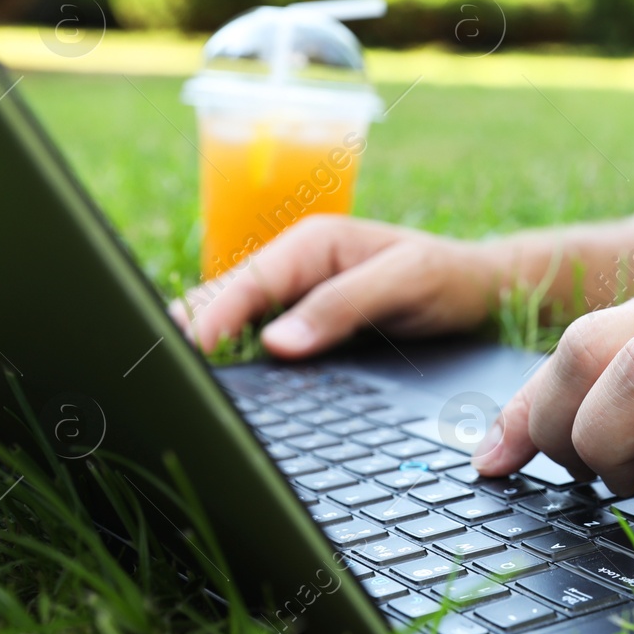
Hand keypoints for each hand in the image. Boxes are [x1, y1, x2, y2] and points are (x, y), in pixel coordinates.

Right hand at [169, 215, 497, 356]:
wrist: (482, 289)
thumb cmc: (448, 278)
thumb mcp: (406, 282)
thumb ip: (344, 306)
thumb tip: (276, 342)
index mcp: (313, 243)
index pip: (248, 282)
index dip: (212, 316)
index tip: (185, 351)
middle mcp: (296, 267)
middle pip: (227, 301)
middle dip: (189, 330)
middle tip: (152, 371)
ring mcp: (296, 297)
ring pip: (235, 323)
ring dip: (204, 348)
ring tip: (167, 385)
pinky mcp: (304, 326)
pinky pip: (257, 341)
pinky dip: (233, 361)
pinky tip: (215, 389)